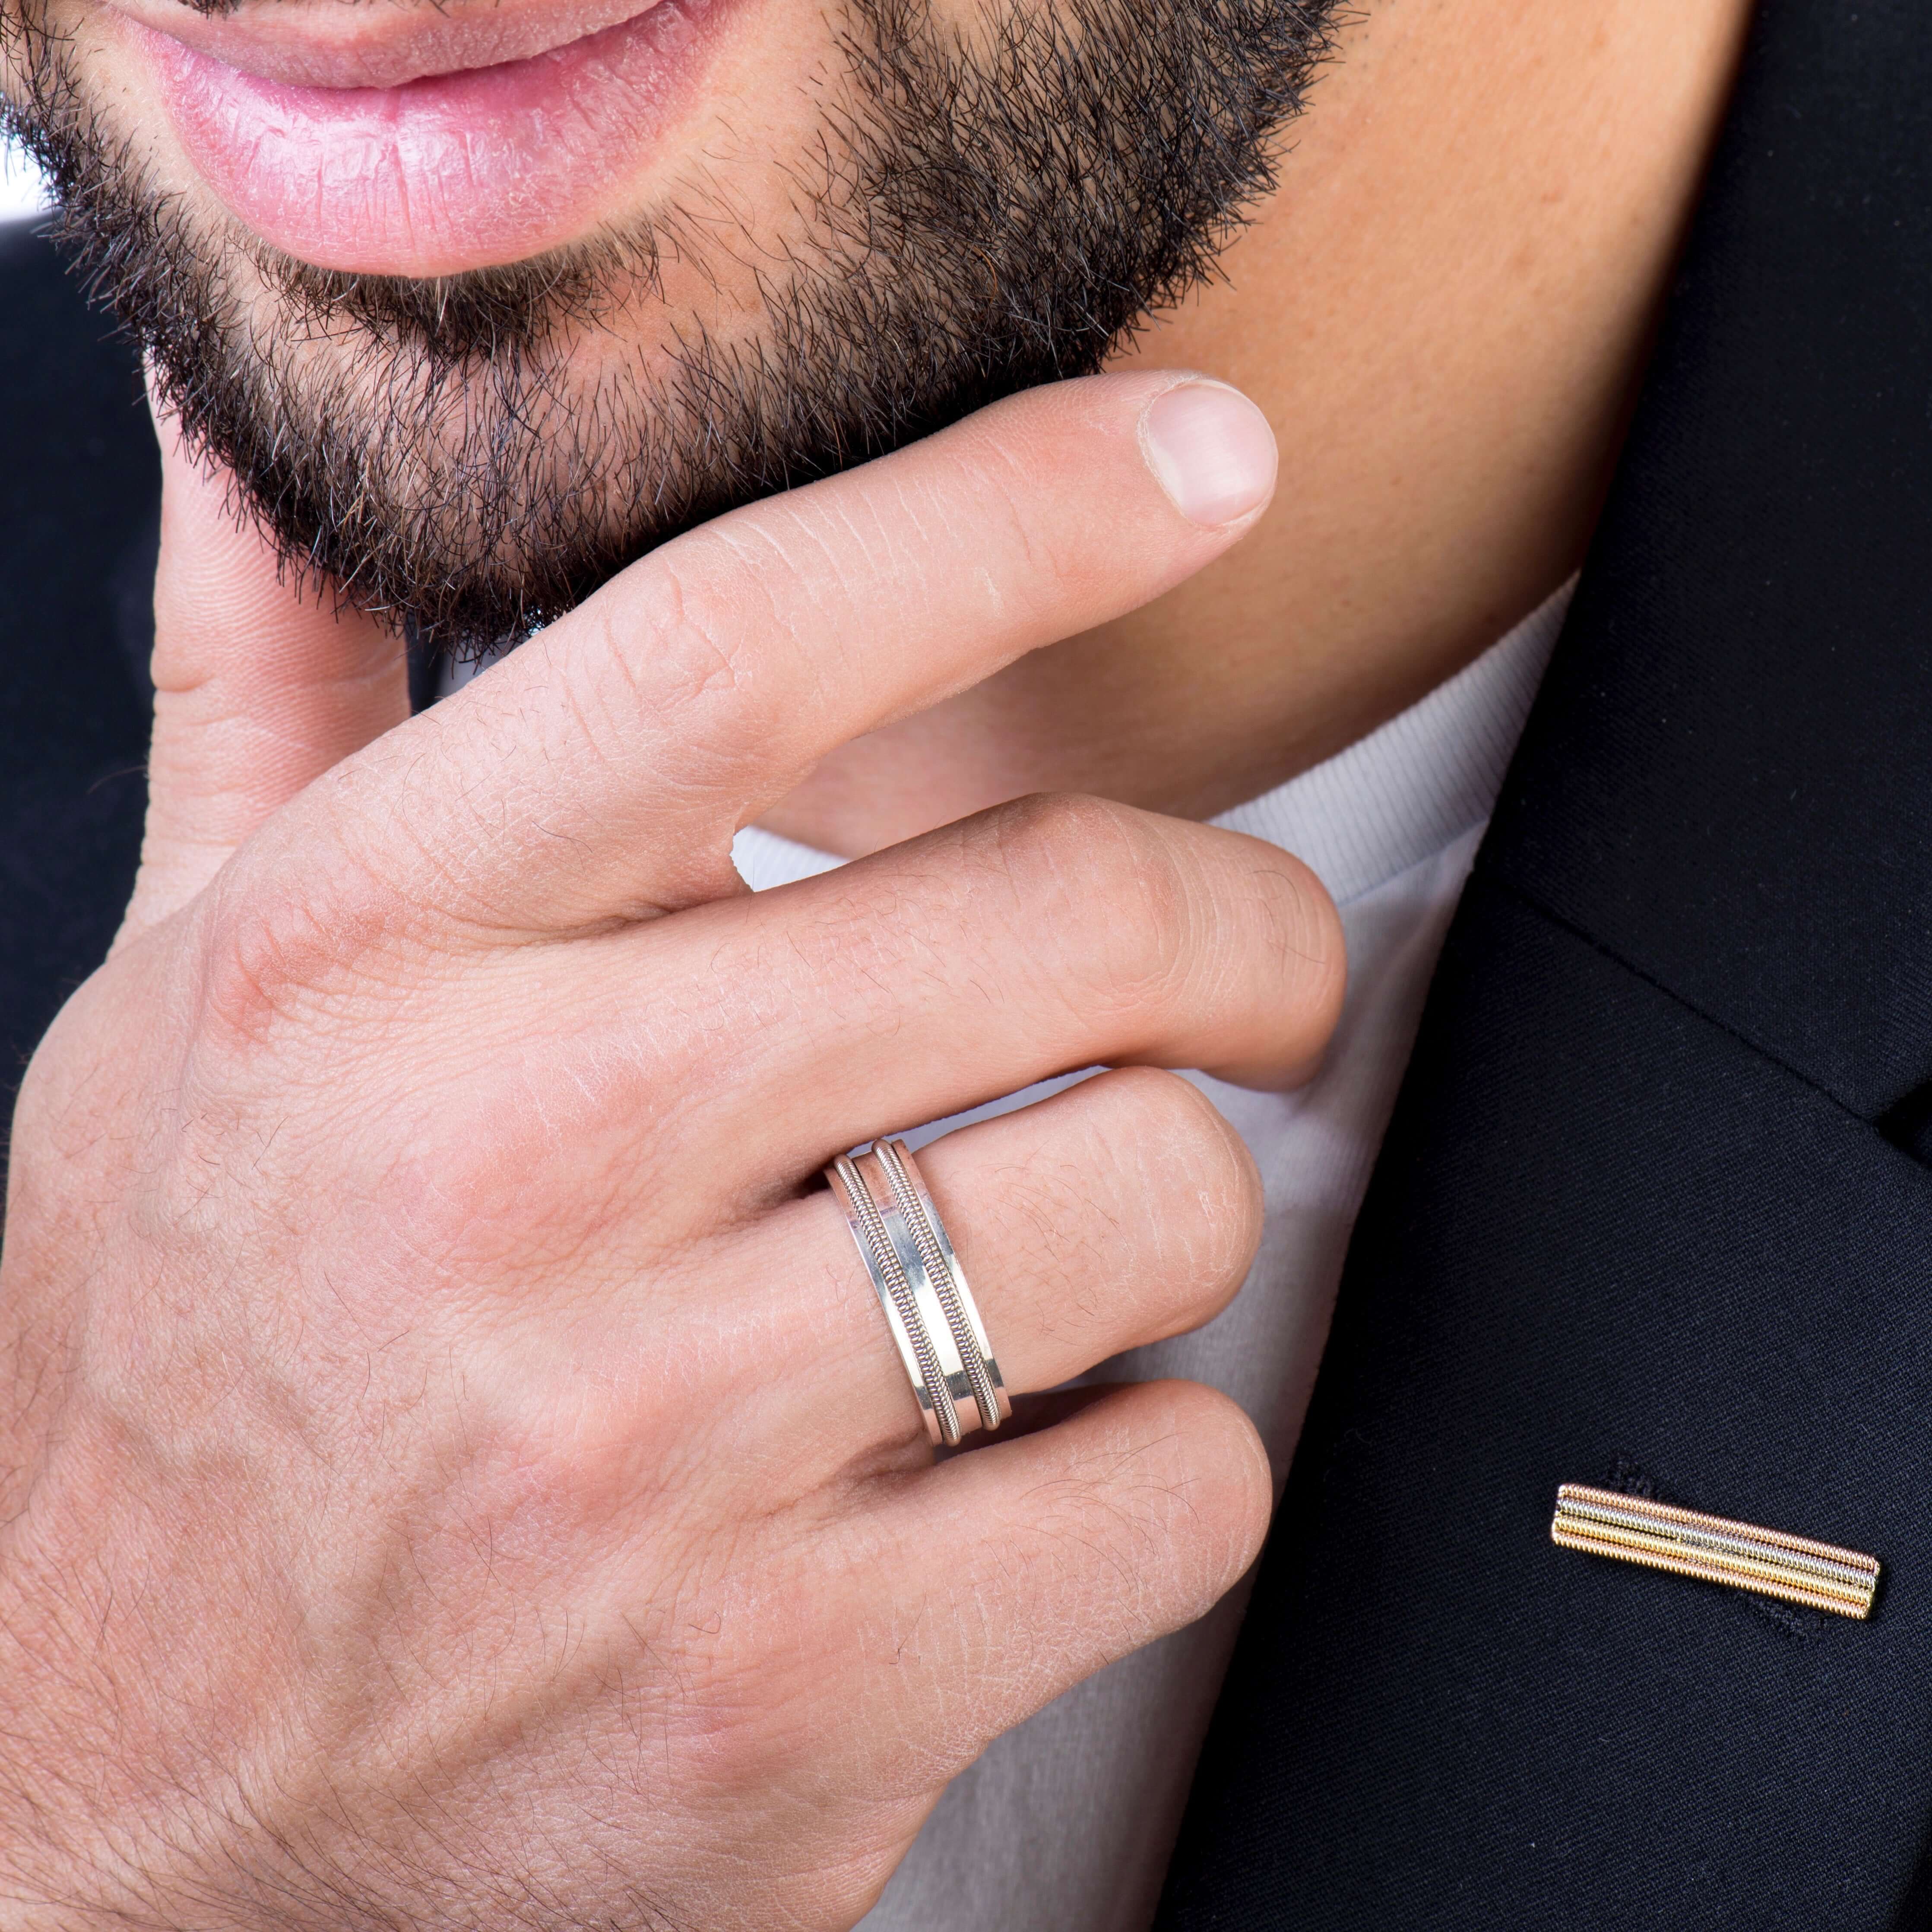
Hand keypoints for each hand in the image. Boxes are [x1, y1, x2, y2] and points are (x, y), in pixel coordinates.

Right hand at [0, 372, 1341, 1930]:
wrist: (107, 1812)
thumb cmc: (161, 1381)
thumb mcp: (177, 1004)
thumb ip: (259, 690)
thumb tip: (264, 426)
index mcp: (361, 967)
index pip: (740, 645)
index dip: (1018, 513)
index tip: (1197, 458)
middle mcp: (506, 1181)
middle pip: (1061, 920)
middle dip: (1241, 920)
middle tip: (1241, 960)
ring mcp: (654, 1459)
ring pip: (1158, 1206)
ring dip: (1181, 1199)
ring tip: (1074, 1232)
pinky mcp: (791, 1702)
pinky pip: (1172, 1487)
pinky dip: (1162, 1455)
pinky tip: (1026, 1455)